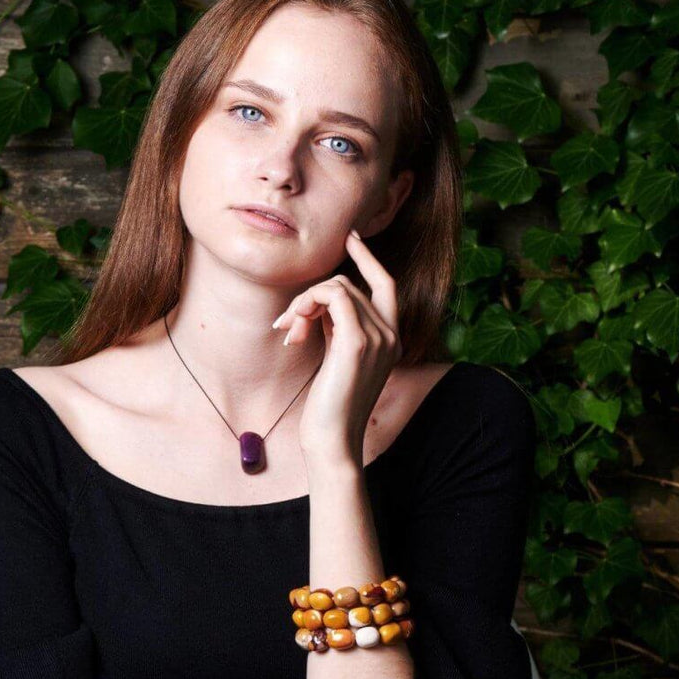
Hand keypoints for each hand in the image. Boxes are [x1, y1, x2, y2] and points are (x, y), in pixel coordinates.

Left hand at [270, 229, 402, 468]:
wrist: (332, 440)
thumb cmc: (330, 405)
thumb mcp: (337, 357)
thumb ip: (337, 327)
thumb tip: (319, 301)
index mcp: (391, 338)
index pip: (387, 284)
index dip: (368, 259)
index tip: (350, 238)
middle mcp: (391, 335)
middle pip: (349, 285)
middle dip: (311, 296)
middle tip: (288, 325)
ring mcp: (378, 337)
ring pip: (337, 288)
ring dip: (304, 302)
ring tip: (289, 331)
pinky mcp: (358, 342)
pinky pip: (333, 297)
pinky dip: (307, 304)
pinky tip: (293, 329)